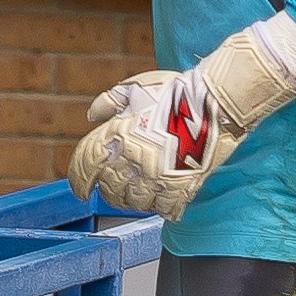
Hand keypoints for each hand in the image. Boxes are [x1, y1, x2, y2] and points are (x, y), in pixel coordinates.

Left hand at [68, 13, 295, 218]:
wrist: (217, 101)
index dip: (78, 180)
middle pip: (110, 188)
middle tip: (114, 189)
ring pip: (135, 202)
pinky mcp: (181, 187)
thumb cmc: (176, 91)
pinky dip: (161, 207)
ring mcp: (157, 176)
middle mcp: (132, 159)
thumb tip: (92, 115)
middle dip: (108, 191)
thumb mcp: (136, 87)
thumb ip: (109, 101)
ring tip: (139, 193)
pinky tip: (163, 200)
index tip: (80, 190)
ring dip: (133, 200)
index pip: (85, 164)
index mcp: (117, 133)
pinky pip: (164, 208)